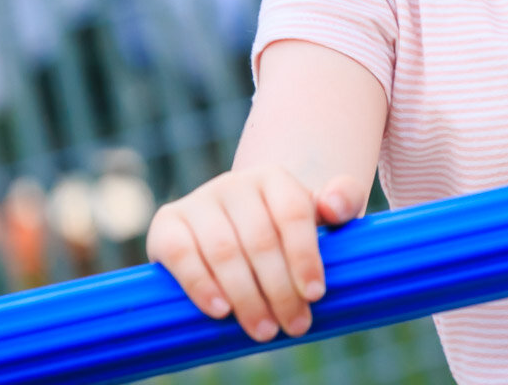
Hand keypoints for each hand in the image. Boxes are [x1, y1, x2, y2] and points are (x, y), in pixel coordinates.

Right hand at [146, 166, 365, 341]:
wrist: (233, 228)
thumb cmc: (284, 230)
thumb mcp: (318, 214)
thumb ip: (341, 201)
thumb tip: (335, 205)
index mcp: (273, 178)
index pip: (291, 213)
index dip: (304, 255)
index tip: (315, 294)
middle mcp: (234, 184)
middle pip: (260, 239)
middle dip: (280, 289)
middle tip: (295, 325)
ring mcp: (198, 202)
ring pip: (224, 251)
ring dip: (246, 296)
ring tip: (264, 330)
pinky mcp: (167, 223)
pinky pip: (181, 255)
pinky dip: (200, 285)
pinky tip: (221, 311)